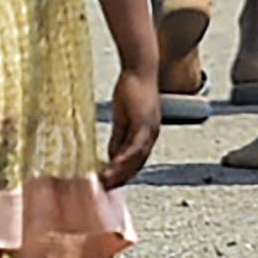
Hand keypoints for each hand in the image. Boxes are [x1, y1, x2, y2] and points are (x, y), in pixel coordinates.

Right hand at [101, 64, 159, 188]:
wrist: (140, 68)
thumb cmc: (132, 89)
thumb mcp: (122, 118)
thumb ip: (118, 137)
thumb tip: (113, 156)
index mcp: (147, 134)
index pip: (137, 161)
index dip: (124, 174)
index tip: (110, 183)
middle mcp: (152, 135)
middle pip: (138, 164)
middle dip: (121, 178)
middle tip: (105, 188)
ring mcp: (150, 129)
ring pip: (137, 158)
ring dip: (121, 171)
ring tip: (106, 181)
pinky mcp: (144, 122)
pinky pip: (136, 145)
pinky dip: (125, 157)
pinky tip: (114, 165)